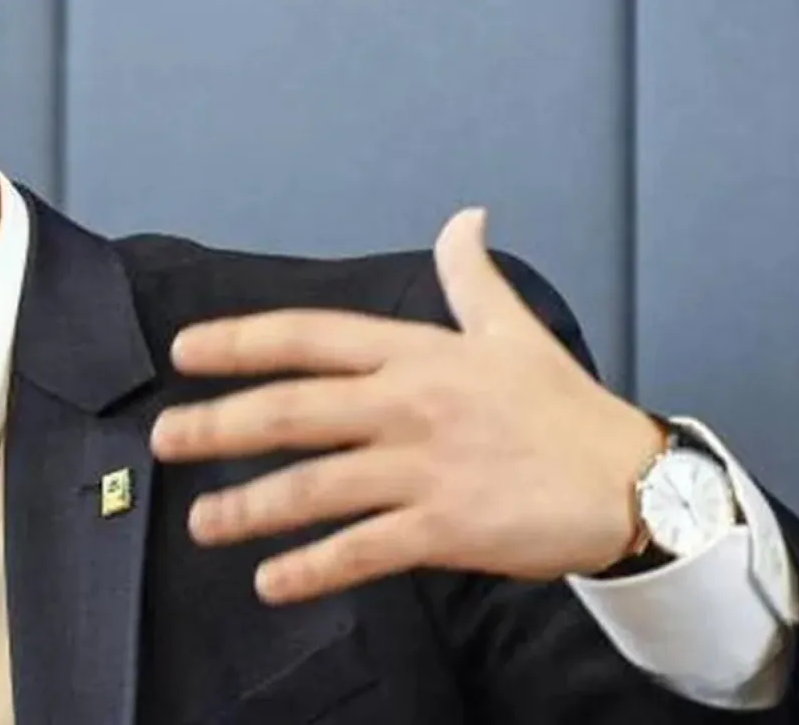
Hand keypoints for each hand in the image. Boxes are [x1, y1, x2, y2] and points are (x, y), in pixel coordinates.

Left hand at [148, 209, 665, 605]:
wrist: (635, 483)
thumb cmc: (564, 408)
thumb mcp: (515, 331)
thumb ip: (472, 277)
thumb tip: (465, 216)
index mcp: (418, 353)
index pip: (310, 337)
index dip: (240, 341)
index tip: (183, 351)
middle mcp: (409, 404)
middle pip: (291, 410)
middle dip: (217, 425)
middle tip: (163, 440)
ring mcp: (424, 468)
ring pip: (313, 486)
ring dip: (248, 507)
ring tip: (199, 523)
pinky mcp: (444, 529)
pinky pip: (361, 550)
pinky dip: (311, 569)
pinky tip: (269, 581)